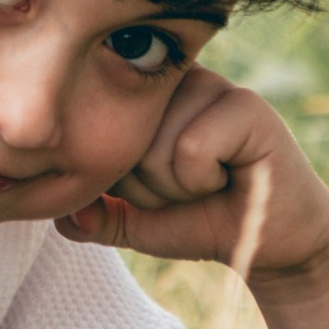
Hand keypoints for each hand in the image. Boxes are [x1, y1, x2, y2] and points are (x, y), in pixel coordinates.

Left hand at [55, 64, 328, 284]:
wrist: (271, 247)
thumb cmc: (204, 221)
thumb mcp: (137, 221)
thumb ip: (94, 214)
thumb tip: (56, 211)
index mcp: (149, 95)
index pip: (96, 126)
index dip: (122, 178)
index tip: (160, 186)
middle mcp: (178, 80)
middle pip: (122, 136)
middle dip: (148, 185)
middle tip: (190, 188)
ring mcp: (214, 86)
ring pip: (154, 144)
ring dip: (177, 186)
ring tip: (213, 182)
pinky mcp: (248, 105)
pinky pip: (190, 149)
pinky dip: (203, 181)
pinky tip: (234, 178)